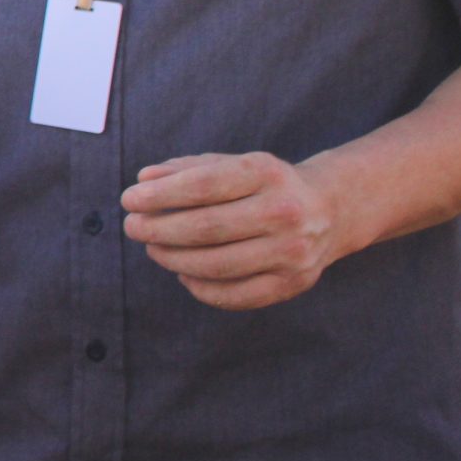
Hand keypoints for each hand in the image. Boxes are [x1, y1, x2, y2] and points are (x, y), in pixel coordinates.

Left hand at [122, 151, 350, 309]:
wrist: (331, 209)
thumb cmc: (264, 185)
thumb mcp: (232, 164)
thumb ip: (186, 169)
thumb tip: (144, 180)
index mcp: (266, 173)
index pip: (202, 186)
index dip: (159, 195)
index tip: (129, 200)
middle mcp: (285, 212)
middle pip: (206, 228)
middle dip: (159, 229)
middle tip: (133, 227)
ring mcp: (292, 252)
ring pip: (217, 265)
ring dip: (173, 259)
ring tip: (153, 249)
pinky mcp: (293, 283)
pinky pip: (236, 295)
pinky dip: (200, 288)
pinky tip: (183, 274)